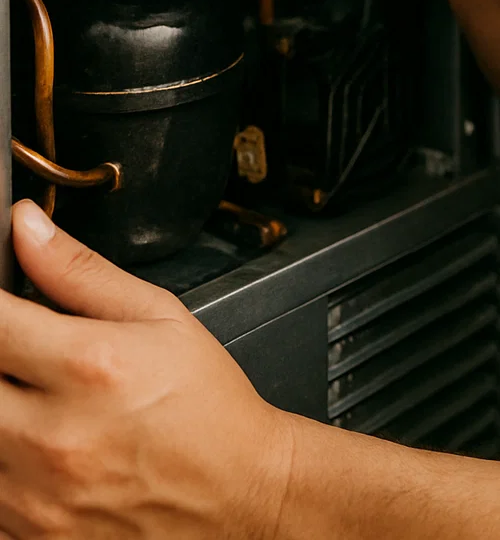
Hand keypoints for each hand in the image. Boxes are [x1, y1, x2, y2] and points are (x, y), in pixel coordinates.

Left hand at [0, 200, 294, 538]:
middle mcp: (55, 435)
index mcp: (89, 365)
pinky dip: (5, 466)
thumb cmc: (207, 406)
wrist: (239, 495)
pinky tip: (40, 450)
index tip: (3, 306)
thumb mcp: (159, 315)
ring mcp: (38, 497)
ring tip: (36, 402)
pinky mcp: (32, 537)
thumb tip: (26, 226)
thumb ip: (80, 271)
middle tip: (25, 356)